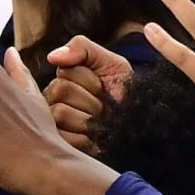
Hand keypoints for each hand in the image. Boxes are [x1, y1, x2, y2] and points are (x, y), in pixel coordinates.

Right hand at [42, 35, 133, 151]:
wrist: (142, 124)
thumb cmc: (126, 93)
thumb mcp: (111, 63)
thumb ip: (82, 48)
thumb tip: (52, 56)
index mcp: (62, 80)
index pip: (65, 71)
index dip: (91, 81)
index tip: (103, 88)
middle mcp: (52, 101)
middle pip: (60, 90)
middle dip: (91, 99)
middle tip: (104, 108)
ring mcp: (53, 124)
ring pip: (59, 112)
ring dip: (89, 119)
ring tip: (100, 123)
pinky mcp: (61, 146)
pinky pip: (63, 137)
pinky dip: (85, 139)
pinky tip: (95, 139)